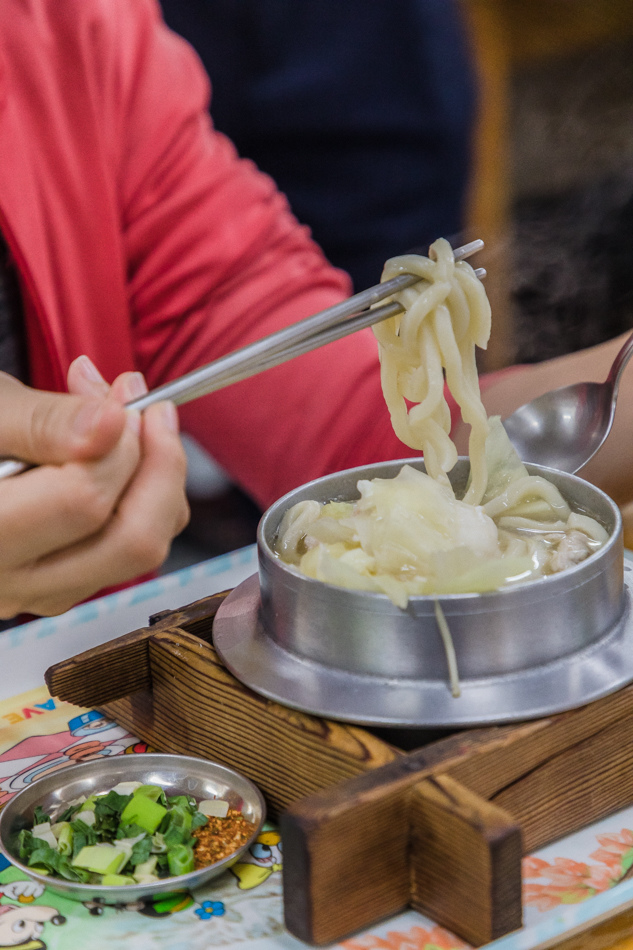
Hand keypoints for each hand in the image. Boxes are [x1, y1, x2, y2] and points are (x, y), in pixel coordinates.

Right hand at [0, 358, 188, 617]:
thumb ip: (42, 420)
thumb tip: (109, 424)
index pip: (84, 502)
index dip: (120, 443)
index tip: (122, 396)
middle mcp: (8, 583)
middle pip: (130, 541)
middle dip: (158, 465)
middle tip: (148, 409)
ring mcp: (37, 592)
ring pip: (141, 551)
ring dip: (156, 481)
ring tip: (129, 423)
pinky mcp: (60, 585)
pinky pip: (130, 551)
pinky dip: (142, 500)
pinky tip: (116, 457)